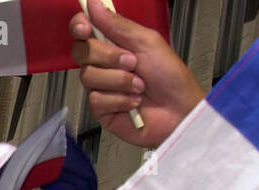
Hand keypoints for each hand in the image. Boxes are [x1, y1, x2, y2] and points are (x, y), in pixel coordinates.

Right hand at [70, 0, 204, 148]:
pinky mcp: (101, 109)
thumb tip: (95, 5)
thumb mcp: (147, 42)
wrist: (178, 110)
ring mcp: (101, 87)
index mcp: (113, 43)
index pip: (84, 30)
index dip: (79, 26)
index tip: (86, 27)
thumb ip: (117, 24)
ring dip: (120, 80)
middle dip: (109, 56)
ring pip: (89, 77)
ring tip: (139, 85)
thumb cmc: (170, 77)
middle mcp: (104, 64)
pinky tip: (133, 101)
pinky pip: (97, 99)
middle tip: (132, 62)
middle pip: (82, 52)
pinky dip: (120, 99)